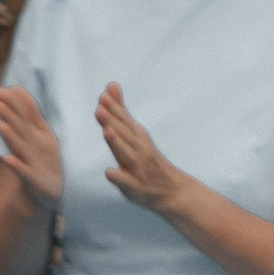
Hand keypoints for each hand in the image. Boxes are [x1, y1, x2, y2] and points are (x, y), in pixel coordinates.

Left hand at [0, 81, 63, 206]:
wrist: (59, 192)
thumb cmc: (47, 160)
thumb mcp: (43, 134)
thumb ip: (31, 114)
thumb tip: (18, 91)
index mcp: (41, 134)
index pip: (28, 115)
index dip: (15, 102)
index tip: (2, 88)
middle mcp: (38, 145)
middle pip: (22, 127)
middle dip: (8, 112)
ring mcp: (36, 163)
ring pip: (21, 147)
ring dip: (10, 135)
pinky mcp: (35, 181)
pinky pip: (25, 173)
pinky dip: (17, 165)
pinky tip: (6, 158)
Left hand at [96, 82, 185, 214]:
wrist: (173, 190)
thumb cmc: (147, 158)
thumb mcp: (135, 133)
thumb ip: (121, 110)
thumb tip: (111, 84)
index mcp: (137, 137)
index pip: (124, 120)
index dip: (114, 109)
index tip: (103, 96)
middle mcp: (139, 150)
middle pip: (124, 134)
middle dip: (112, 121)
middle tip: (100, 107)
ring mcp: (138, 169)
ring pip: (126, 155)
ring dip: (117, 143)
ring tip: (106, 131)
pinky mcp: (135, 187)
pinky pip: (127, 182)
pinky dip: (118, 177)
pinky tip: (109, 172)